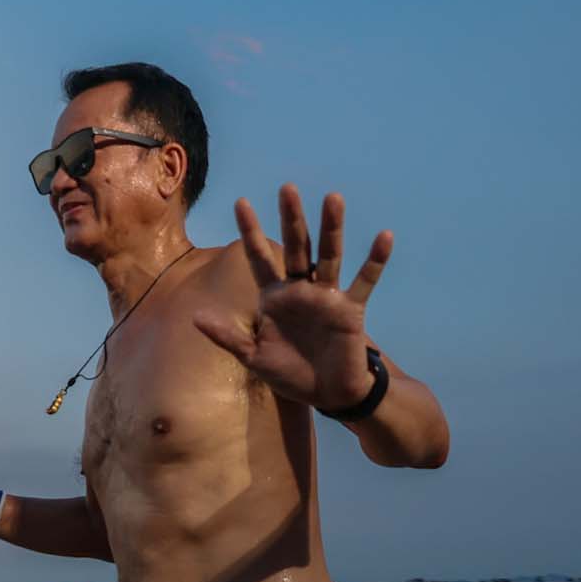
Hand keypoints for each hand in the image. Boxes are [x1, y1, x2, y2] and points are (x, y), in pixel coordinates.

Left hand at [192, 186, 391, 412]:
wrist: (328, 393)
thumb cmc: (290, 373)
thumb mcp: (254, 357)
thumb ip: (228, 336)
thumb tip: (196, 318)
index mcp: (275, 297)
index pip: (260, 258)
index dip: (251, 232)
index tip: (241, 202)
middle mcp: (302, 289)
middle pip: (296, 247)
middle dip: (291, 218)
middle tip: (286, 188)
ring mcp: (328, 296)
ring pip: (330, 255)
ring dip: (332, 228)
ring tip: (333, 198)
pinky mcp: (351, 309)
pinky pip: (364, 281)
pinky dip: (375, 261)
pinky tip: (384, 237)